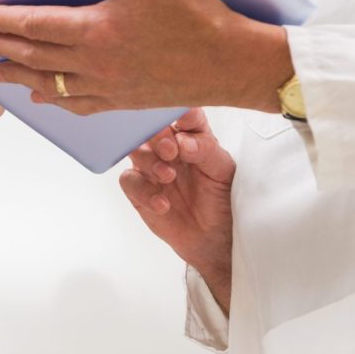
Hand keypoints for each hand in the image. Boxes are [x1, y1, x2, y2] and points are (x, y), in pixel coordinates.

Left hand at [0, 0, 291, 112]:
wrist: (229, 63)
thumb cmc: (197, 17)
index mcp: (96, 30)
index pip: (36, 25)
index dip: (6, 22)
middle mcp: (94, 63)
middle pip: (35, 57)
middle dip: (3, 50)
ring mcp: (107, 87)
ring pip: (50, 85)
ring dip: (20, 78)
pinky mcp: (123, 102)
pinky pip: (78, 105)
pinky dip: (55, 100)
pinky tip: (45, 98)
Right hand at [119, 108, 234, 311]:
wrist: (213, 238)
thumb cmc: (221, 200)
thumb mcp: (224, 172)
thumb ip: (205, 151)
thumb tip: (182, 141)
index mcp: (193, 137)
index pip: (185, 116)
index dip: (183, 115)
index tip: (185, 120)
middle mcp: (169, 148)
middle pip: (153, 129)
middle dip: (159, 137)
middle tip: (171, 151)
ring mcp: (152, 168)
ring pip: (136, 151)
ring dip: (150, 161)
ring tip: (168, 176)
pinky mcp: (139, 191)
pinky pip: (130, 182)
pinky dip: (145, 191)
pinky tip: (163, 204)